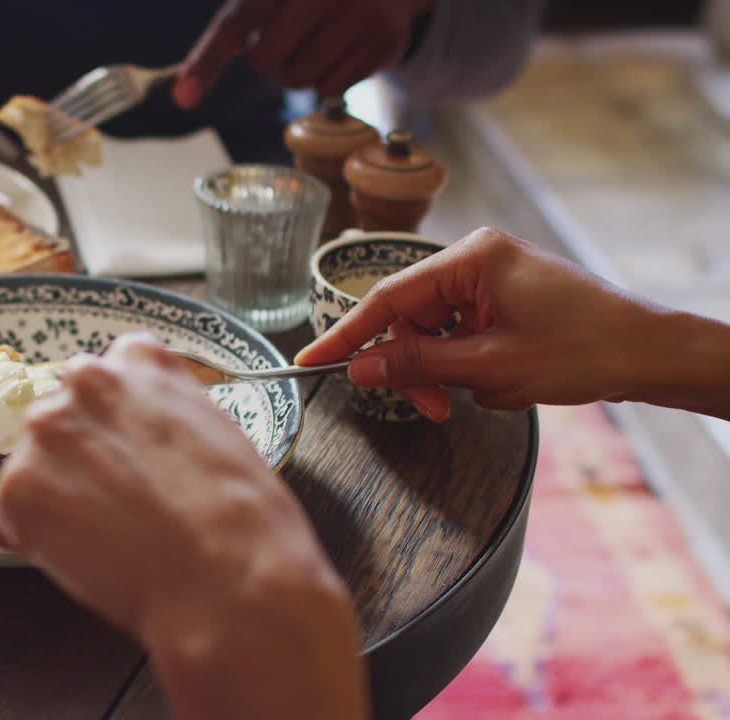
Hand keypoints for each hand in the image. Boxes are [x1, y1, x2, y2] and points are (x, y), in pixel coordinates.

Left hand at [0, 332, 367, 719]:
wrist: (228, 578)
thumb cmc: (241, 516)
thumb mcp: (216, 428)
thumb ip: (165, 411)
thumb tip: (142, 433)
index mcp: (139, 359)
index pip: (105, 378)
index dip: (114, 427)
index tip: (128, 456)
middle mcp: (85, 381)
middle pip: (62, 420)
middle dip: (79, 461)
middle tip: (115, 505)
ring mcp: (44, 434)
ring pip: (31, 468)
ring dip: (54, 500)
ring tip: (104, 537)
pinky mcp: (17, 490)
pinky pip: (4, 518)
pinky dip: (30, 541)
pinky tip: (79, 557)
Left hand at [174, 0, 433, 107]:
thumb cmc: (307, 0)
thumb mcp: (268, 1)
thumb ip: (229, 34)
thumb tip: (183, 91)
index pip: (233, 26)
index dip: (206, 62)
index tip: (183, 96)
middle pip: (265, 61)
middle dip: (271, 58)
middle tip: (291, 36)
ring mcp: (358, 13)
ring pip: (297, 80)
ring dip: (299, 71)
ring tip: (319, 41)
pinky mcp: (382, 42)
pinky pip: (330, 89)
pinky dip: (329, 79)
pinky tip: (343, 50)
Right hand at [295, 227, 729, 421]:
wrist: (651, 354)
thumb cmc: (582, 351)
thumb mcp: (488, 366)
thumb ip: (416, 364)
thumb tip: (359, 368)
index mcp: (471, 259)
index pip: (388, 297)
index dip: (348, 334)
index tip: (311, 359)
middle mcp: (478, 258)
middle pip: (411, 316)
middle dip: (414, 364)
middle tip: (430, 407)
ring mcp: (493, 277)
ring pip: (436, 329)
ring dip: (443, 370)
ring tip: (474, 398)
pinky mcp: (506, 297)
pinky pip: (462, 331)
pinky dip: (467, 363)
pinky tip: (497, 382)